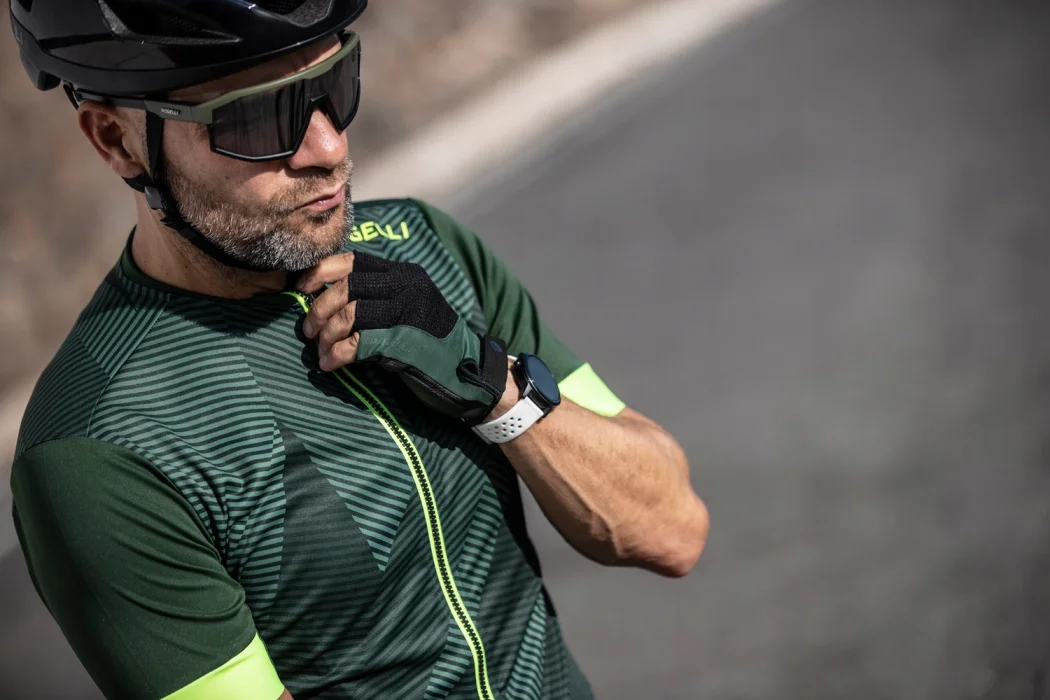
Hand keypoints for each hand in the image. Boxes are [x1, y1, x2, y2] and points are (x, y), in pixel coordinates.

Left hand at [295, 251, 509, 424]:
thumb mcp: (406, 312)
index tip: (301, 290)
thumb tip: (326, 303)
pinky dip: (338, 354)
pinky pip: (358, 342)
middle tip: (309, 331)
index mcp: (404, 274)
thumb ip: (376, 300)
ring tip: (322, 352)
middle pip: (345, 286)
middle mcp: (407, 286)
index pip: (352, 260)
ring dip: (327, 335)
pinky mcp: (406, 341)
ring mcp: (409, 311)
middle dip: (318, 309)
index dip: (320, 272)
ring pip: (349, 312)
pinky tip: (332, 364)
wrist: (471, 375)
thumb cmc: (432, 347)